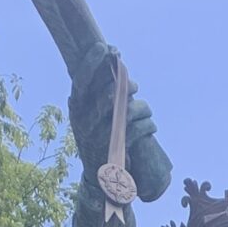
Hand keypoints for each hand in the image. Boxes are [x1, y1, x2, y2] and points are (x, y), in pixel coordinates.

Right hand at [68, 49, 167, 200]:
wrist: (101, 178)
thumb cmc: (99, 138)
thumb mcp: (91, 116)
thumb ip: (97, 93)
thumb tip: (114, 60)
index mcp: (76, 109)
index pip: (81, 81)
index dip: (92, 63)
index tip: (106, 48)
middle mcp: (84, 122)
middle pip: (109, 94)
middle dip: (126, 86)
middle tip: (134, 86)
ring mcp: (99, 137)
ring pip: (126, 111)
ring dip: (142, 107)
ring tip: (147, 110)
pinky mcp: (115, 150)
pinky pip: (136, 131)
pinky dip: (147, 125)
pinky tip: (151, 125)